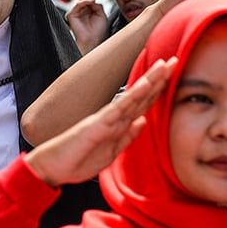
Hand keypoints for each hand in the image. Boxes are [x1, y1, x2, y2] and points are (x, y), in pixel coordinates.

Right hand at [25, 57, 176, 186]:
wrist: (52, 168)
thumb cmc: (77, 160)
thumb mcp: (110, 152)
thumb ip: (127, 137)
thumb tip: (143, 121)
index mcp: (117, 125)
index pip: (142, 104)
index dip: (158, 90)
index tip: (172, 75)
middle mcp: (113, 118)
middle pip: (141, 96)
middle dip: (158, 79)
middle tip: (175, 60)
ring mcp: (105, 119)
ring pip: (132, 97)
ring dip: (149, 80)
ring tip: (164, 64)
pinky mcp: (96, 125)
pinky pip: (118, 108)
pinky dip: (132, 96)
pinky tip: (144, 85)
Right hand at [66, 0, 108, 53]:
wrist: (93, 41)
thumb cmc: (97, 31)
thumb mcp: (101, 15)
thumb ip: (97, 5)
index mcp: (88, 10)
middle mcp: (81, 10)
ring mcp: (76, 12)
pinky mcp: (71, 15)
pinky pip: (78, 5)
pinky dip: (86, 1)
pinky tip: (93, 0)